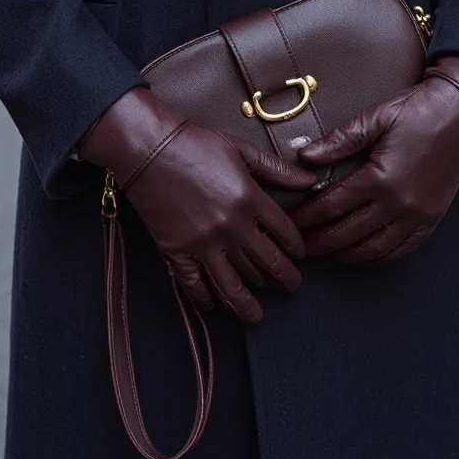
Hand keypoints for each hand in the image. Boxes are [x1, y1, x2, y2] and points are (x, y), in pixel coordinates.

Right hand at [79, 86, 316, 321]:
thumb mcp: (241, 150)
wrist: (148, 148)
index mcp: (249, 199)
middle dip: (284, 279)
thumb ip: (277, 169)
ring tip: (258, 315)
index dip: (296, 247)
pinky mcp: (176, 251)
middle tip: (291, 286)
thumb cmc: (195, 143)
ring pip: (233, 285)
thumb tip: (309, 180)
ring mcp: (203, 243)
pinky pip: (195, 286)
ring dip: (249, 304)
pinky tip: (214, 306)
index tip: (299, 255)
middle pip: (266, 264)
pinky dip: (206, 300)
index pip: (285, 233)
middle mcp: (231, 227)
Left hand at [290, 56, 458, 264]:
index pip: (332, 206)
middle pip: (348, 234)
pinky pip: (400, 250)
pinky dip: (377, 257)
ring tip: (325, 252)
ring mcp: (418, 215)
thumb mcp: (375, 117)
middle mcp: (400, 204)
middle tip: (299, 244)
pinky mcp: (432, 219)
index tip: (291, 222)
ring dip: (345, 254)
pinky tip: (361, 254)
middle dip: (320, 242)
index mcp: (381, 178)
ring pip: (373, 250)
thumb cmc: (418, 109)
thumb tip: (305, 156)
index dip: (308, 217)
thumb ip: (339, 140)